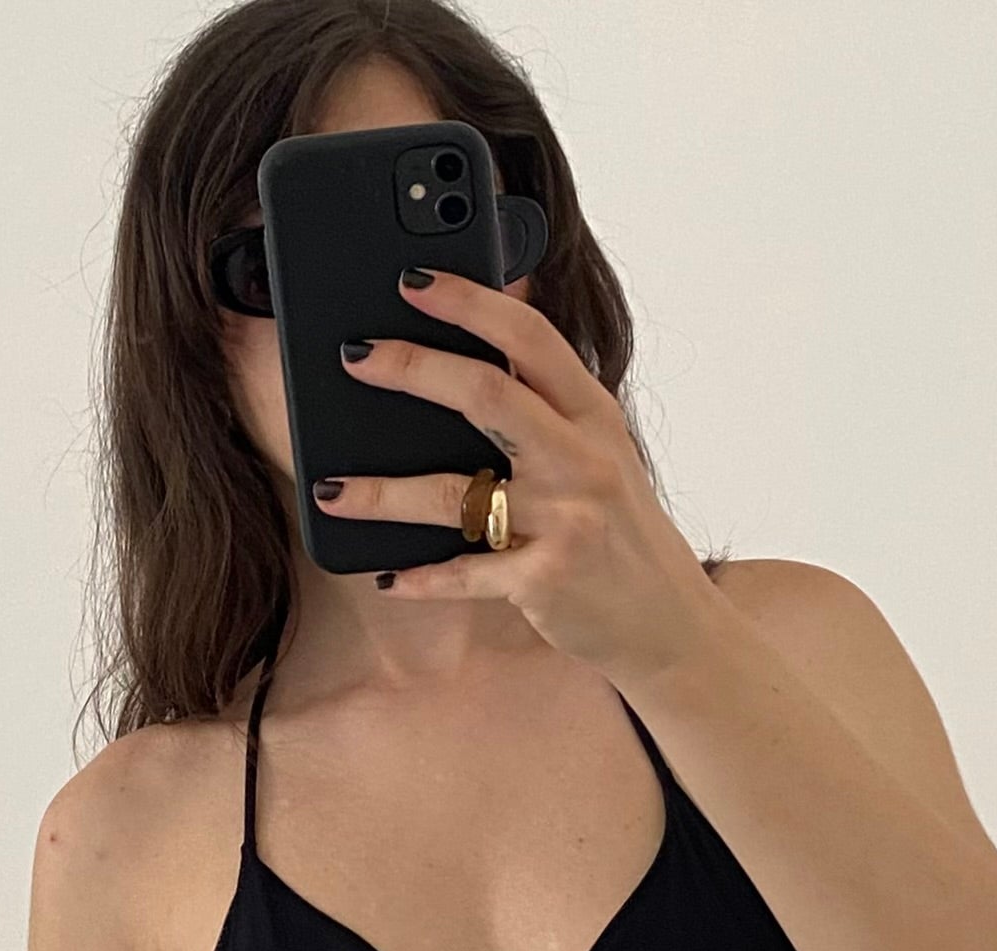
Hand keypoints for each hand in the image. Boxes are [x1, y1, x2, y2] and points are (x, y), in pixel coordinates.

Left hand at [315, 266, 730, 689]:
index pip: (530, 338)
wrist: (667, 621)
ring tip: (329, 489)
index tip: (412, 282)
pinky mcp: (544, 581)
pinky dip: (422, 577)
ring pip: (455, 494)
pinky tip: (388, 574)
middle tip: (354, 356)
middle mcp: (581, 460)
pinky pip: (465, 575)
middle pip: (486, 396)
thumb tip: (511, 300)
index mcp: (593, 415)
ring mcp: (564, 521)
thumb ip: (554, 388)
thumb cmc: (623, 531)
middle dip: (412, 369)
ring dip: (382, 494)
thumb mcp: (603, 448)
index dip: (469, 303)